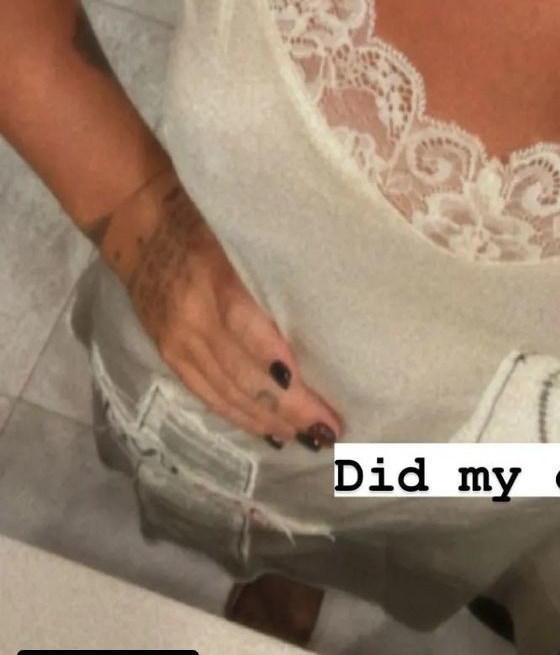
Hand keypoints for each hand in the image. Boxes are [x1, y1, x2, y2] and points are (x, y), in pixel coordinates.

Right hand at [101, 169, 342, 447]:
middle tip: (327, 430)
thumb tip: (323, 306)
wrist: (136, 221)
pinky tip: (264, 429)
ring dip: (266, 420)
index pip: (250, 333)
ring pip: (225, 392)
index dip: (280, 370)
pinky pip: (204, 392)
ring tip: (305, 437)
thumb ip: (271, 268)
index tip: (316, 396)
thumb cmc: (203, 217)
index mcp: (214, 281)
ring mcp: (177, 341)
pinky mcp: (168, 352)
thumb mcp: (240, 232)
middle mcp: (193, 319)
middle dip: (287, 408)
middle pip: (243, 375)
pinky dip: (236, 414)